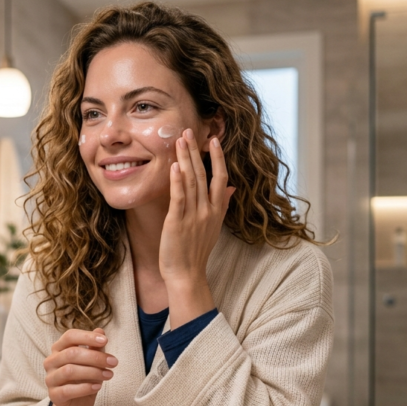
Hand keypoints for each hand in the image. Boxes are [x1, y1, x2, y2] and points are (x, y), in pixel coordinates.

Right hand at [43, 328, 115, 405]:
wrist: (77, 405)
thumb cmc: (84, 379)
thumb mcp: (92, 362)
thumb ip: (94, 347)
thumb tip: (100, 331)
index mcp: (59, 348)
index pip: (70, 336)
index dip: (87, 337)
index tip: (106, 341)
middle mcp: (51, 361)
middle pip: (71, 353)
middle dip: (95, 357)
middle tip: (113, 362)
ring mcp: (50, 378)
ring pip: (69, 371)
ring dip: (93, 372)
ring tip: (109, 375)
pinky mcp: (54, 395)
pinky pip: (68, 390)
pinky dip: (85, 388)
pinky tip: (97, 387)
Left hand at [160, 129, 234, 325]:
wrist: (187, 274)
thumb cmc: (197, 251)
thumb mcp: (214, 227)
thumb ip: (222, 204)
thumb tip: (232, 187)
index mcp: (216, 210)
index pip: (220, 178)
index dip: (218, 158)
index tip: (213, 140)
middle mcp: (207, 211)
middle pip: (203, 175)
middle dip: (196, 151)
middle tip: (189, 131)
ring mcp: (193, 216)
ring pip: (191, 182)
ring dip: (185, 160)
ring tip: (180, 141)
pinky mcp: (177, 222)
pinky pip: (179, 198)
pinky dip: (177, 181)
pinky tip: (175, 166)